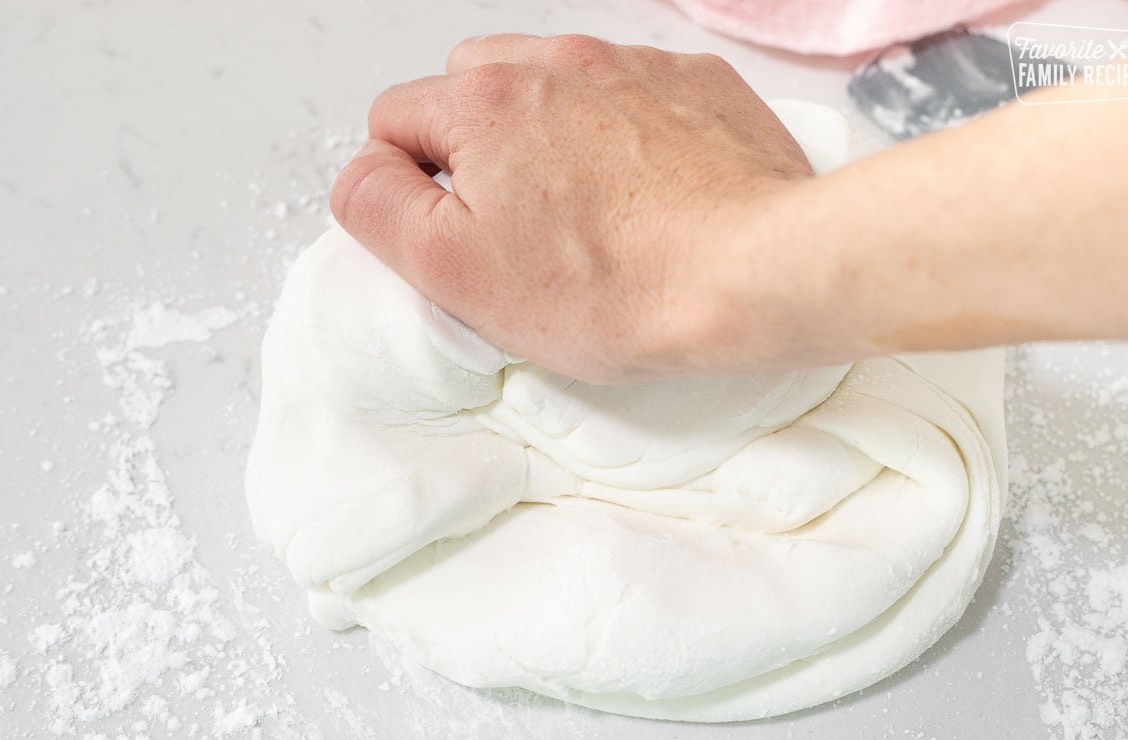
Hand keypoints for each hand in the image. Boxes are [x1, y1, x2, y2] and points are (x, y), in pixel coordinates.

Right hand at [330, 34, 816, 382]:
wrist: (758, 273)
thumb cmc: (619, 287)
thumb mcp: (455, 271)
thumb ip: (378, 205)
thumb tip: (368, 170)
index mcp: (483, 102)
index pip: (395, 120)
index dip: (414, 188)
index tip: (462, 239)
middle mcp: (554, 63)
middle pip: (470, 91)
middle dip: (476, 153)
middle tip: (519, 228)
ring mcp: (631, 67)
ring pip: (549, 86)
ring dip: (547, 137)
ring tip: (585, 212)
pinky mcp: (693, 86)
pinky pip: (626, 96)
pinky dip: (619, 136)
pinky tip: (645, 195)